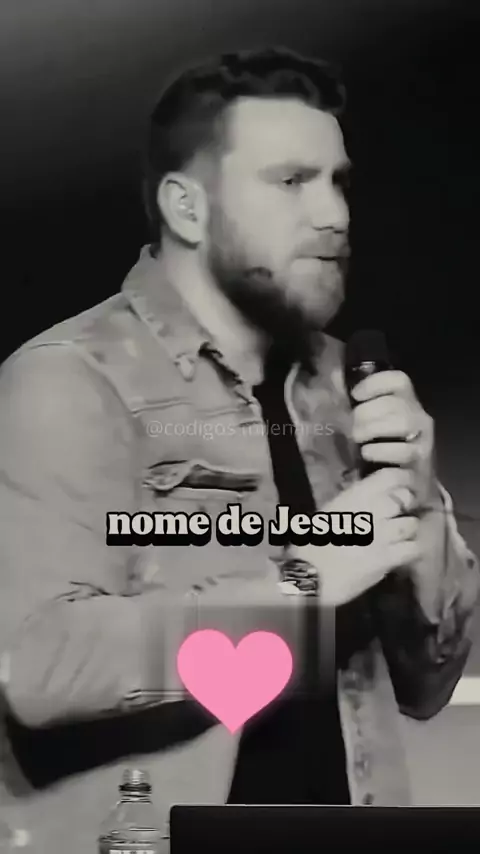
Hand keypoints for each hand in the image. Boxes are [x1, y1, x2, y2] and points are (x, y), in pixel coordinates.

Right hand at [291, 468, 421, 606]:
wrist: (308, 575)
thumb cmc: (312, 542)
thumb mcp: (330, 512)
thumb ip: (354, 502)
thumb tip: (373, 496)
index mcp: (354, 496)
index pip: (390, 476)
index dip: (404, 478)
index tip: (405, 484)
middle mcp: (371, 511)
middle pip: (406, 498)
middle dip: (407, 505)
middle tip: (403, 511)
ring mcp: (381, 535)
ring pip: (412, 524)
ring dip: (408, 529)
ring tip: (401, 535)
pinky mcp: (387, 558)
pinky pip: (412, 548)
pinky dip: (410, 549)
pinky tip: (402, 552)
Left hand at [350, 369, 435, 508]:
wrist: (406, 485)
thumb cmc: (382, 448)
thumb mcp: (368, 422)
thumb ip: (350, 400)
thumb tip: (332, 376)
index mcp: (405, 402)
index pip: (399, 380)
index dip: (376, 383)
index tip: (356, 395)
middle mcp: (418, 416)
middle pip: (396, 401)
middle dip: (368, 411)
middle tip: (352, 426)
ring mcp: (423, 439)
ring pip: (404, 421)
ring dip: (374, 428)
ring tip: (358, 439)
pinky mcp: (421, 462)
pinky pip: (405, 450)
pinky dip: (382, 450)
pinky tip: (367, 453)